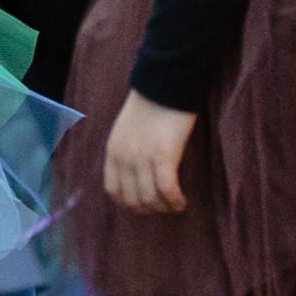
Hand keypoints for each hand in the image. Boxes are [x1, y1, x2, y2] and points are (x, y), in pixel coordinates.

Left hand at [103, 95, 198, 214]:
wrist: (163, 86)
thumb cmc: (150, 106)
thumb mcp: (127, 131)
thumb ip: (127, 151)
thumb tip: (137, 174)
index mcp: (112, 152)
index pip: (113, 190)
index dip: (129, 204)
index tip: (145, 205)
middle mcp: (124, 158)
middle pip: (132, 199)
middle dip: (150, 209)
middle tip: (165, 207)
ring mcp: (142, 158)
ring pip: (150, 198)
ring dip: (164, 207)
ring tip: (176, 205)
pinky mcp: (163, 155)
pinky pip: (167, 189)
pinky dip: (175, 200)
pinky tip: (182, 201)